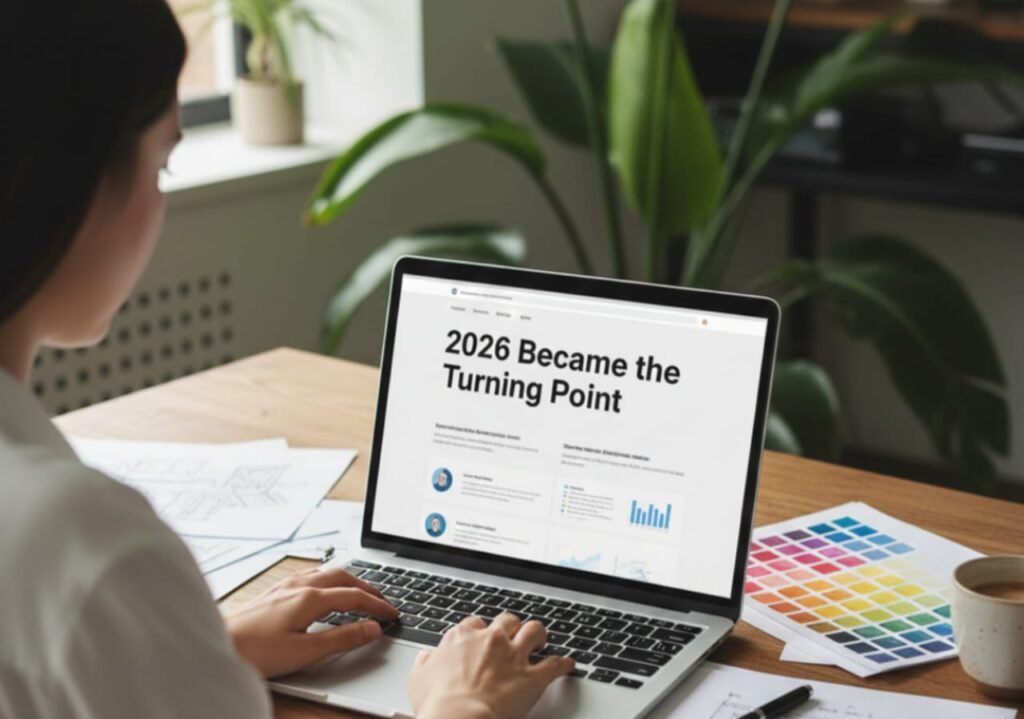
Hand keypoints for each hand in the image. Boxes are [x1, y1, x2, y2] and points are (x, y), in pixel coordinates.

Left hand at [224, 566, 397, 677]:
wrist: (217, 646)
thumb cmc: (255, 652)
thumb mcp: (306, 652)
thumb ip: (342, 639)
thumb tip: (371, 629)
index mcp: (310, 598)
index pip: (355, 597)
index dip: (378, 606)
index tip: (393, 615)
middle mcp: (299, 586)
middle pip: (344, 578)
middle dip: (368, 588)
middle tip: (383, 601)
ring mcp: (285, 586)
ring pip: (327, 573)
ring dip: (349, 581)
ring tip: (361, 592)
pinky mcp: (274, 592)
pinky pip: (311, 576)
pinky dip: (329, 581)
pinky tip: (324, 589)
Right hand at [408, 613, 574, 718]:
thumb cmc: (438, 704)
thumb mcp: (418, 680)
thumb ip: (424, 664)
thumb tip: (426, 658)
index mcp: (462, 637)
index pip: (475, 624)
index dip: (480, 631)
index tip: (481, 638)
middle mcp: (491, 640)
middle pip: (507, 621)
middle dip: (511, 627)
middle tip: (513, 635)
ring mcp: (513, 656)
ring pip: (534, 631)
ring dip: (539, 634)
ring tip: (541, 639)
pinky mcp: (532, 677)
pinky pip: (555, 664)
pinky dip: (563, 664)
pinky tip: (568, 664)